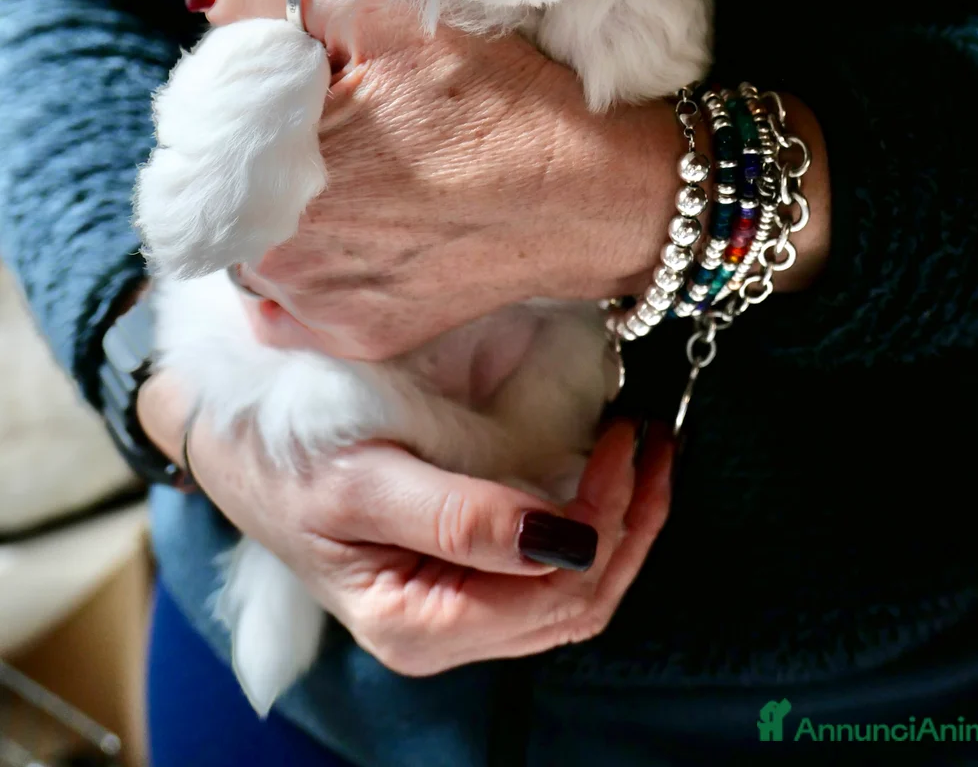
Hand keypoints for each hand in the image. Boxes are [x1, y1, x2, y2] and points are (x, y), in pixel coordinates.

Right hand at [137, 370, 673, 674]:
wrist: (233, 445)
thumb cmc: (285, 460)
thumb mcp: (365, 480)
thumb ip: (462, 518)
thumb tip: (566, 542)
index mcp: (420, 625)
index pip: (558, 593)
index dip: (609, 519)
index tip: (626, 436)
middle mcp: (445, 633)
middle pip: (577, 601)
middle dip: (631, 522)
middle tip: (653, 437)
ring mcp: (454, 608)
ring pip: (571, 591)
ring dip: (620, 522)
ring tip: (645, 449)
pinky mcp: (456, 575)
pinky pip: (544, 567)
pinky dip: (587, 520)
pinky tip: (602, 472)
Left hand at [197, 0, 830, 358]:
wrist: (598, 198)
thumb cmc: (505, 105)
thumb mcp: (395, 10)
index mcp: (274, 170)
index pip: (214, 109)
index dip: (257, 75)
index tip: (315, 66)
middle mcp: (280, 257)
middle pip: (233, 177)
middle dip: (273, 139)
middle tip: (350, 112)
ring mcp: (318, 308)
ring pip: (259, 236)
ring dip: (289, 200)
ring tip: (368, 167)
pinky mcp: (359, 336)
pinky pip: (294, 296)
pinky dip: (316, 257)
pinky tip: (369, 220)